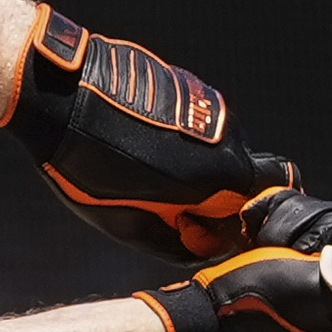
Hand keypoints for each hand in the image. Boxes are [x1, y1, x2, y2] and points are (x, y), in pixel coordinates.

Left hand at [3, 10, 307, 263]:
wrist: (62, 93)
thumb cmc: (89, 162)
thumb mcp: (129, 225)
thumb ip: (177, 243)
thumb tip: (205, 245)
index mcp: (221, 173)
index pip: (268, 202)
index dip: (239, 223)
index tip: (204, 228)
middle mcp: (228, 135)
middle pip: (251, 174)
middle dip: (226, 194)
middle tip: (181, 205)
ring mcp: (210, 104)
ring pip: (222, 148)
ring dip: (199, 166)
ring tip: (149, 171)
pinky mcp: (191, 85)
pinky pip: (200, 124)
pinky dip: (183, 141)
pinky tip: (143, 143)